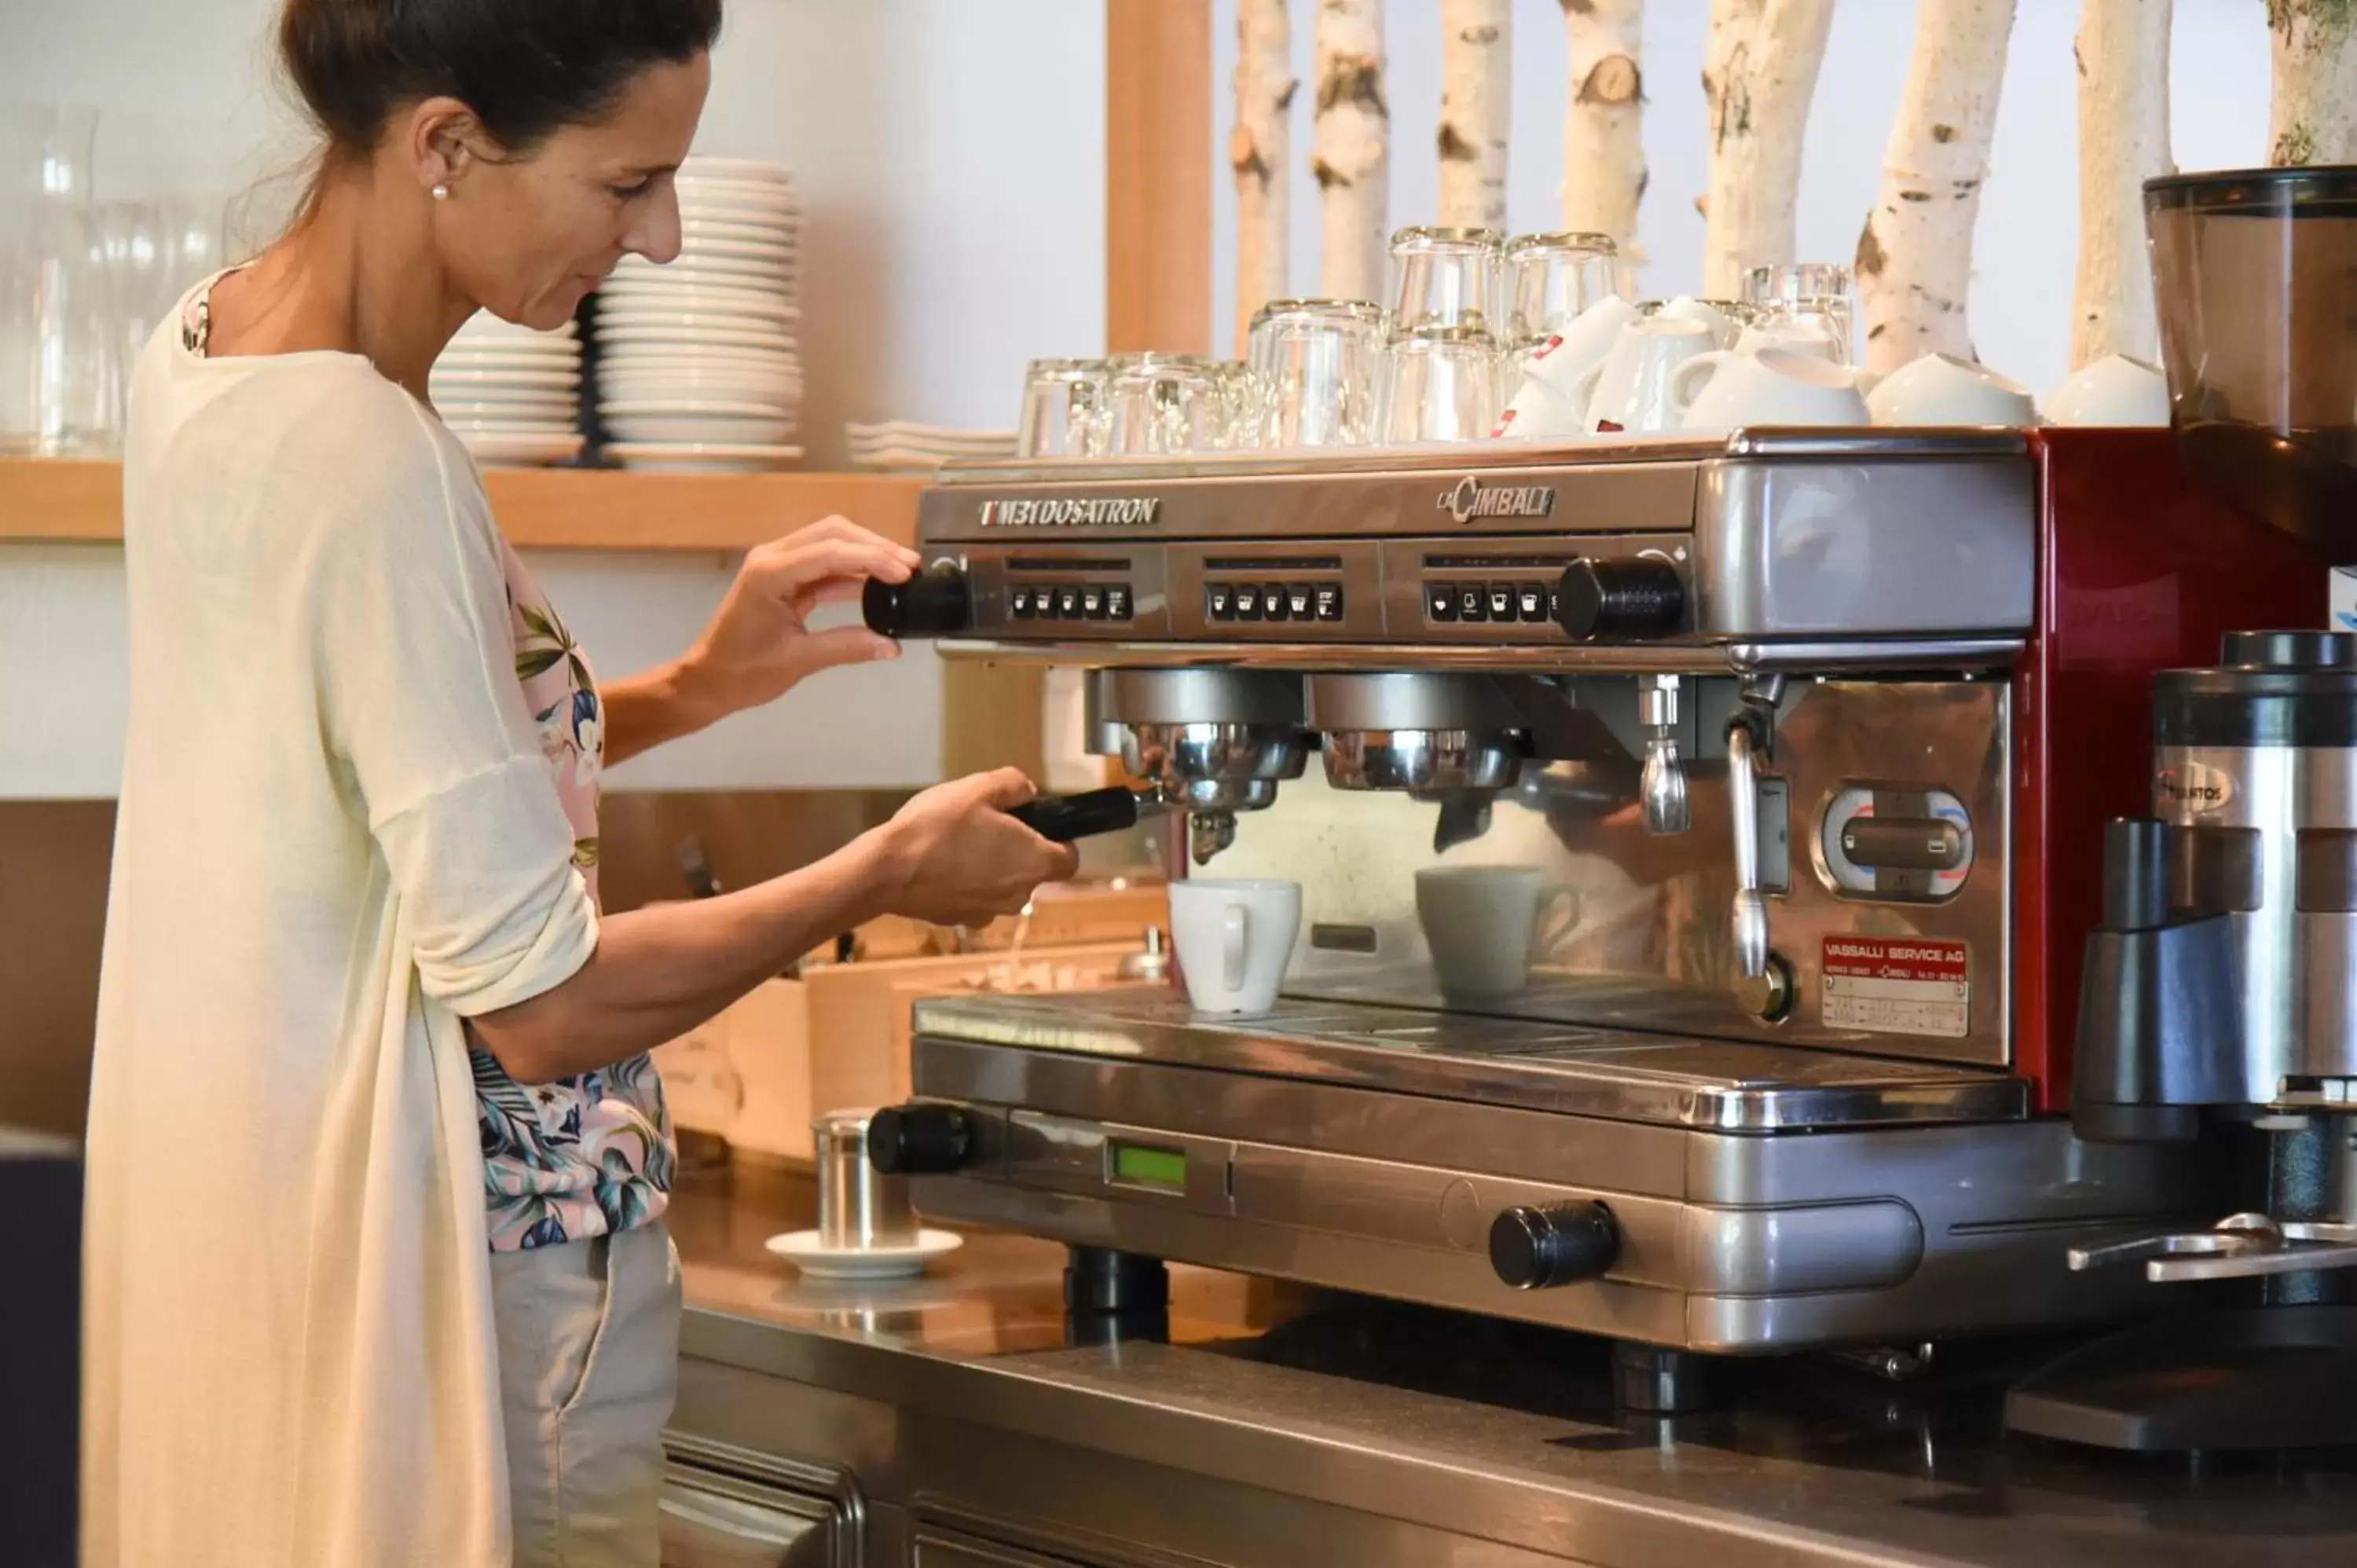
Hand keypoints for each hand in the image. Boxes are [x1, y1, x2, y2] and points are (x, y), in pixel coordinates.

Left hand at [680, 517, 920, 719]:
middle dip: (874, 546)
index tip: (905, 573)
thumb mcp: (798, 661)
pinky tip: (877, 585)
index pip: (831, 552)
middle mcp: (772, 558)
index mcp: (770, 573)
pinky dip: (851, 571)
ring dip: (865, 554)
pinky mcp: (783, 577)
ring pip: (829, 542)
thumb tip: (892, 647)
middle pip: (832, 533)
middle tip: (910, 566)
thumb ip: (847, 648)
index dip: (872, 558)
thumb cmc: (743, 673)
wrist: (707, 680)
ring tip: (901, 572)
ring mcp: (777, 564)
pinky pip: (823, 564)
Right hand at [875, 769, 1080, 926]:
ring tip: (959, 845)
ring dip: (990, 870)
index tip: (1037, 825)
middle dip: (1018, 851)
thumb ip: (1013, 785)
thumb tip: (1028, 792)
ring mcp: (988, 913)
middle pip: (1033, 873)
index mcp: (1034, 863)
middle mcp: (1019, 895)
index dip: (1060, 841)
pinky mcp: (958, 921)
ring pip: (1002, 888)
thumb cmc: (939, 826)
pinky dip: (964, 885)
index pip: (1070, 860)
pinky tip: (940, 866)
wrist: (887, 871)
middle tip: (987, 826)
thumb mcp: (979, 788)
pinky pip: (973, 899)